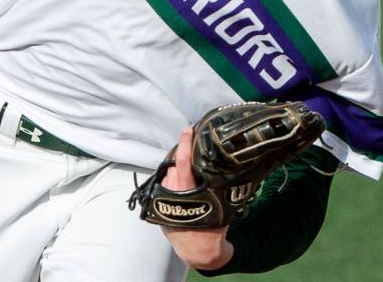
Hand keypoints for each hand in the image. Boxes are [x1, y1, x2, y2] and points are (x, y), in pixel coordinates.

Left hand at [161, 127, 233, 271]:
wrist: (198, 252)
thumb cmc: (212, 230)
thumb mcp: (220, 206)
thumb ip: (218, 185)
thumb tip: (223, 164)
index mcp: (187, 192)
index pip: (182, 162)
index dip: (184, 143)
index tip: (188, 130)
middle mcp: (172, 192)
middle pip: (175, 163)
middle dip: (183, 151)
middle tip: (194, 141)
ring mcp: (164, 197)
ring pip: (169, 171)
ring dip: (178, 163)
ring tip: (191, 160)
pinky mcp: (159, 201)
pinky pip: (167, 180)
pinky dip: (174, 175)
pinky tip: (184, 176)